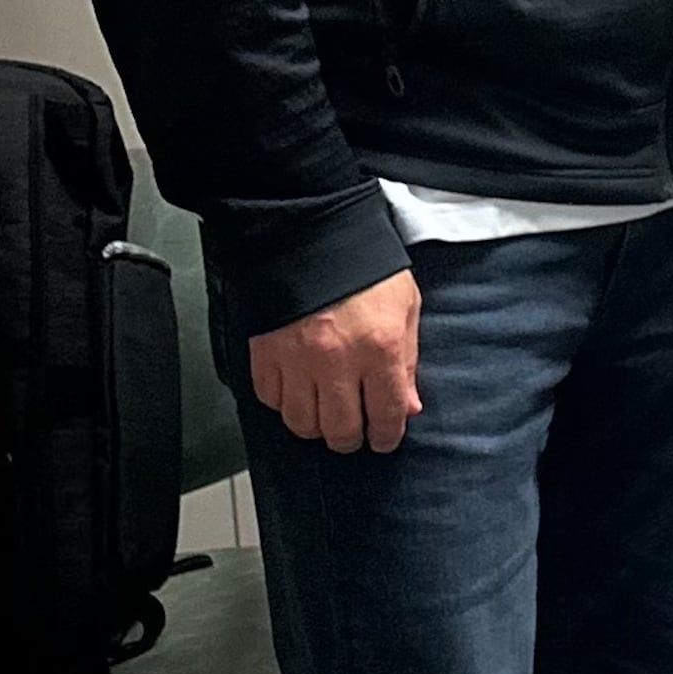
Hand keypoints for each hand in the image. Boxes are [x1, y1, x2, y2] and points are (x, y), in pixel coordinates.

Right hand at [250, 272, 422, 455]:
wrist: (314, 233)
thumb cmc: (366, 267)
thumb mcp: (406, 307)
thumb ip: (407, 361)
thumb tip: (407, 406)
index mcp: (379, 347)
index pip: (387, 414)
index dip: (387, 436)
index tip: (384, 439)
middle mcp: (336, 360)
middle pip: (340, 429)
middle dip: (351, 440)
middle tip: (354, 434)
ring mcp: (296, 359)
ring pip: (302, 422)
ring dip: (316, 427)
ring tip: (325, 417)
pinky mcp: (265, 352)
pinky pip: (270, 399)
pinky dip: (284, 404)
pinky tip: (297, 393)